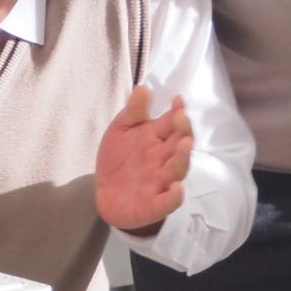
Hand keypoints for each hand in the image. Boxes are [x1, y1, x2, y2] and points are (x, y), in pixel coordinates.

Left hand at [94, 85, 192, 232]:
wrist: (106, 194)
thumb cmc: (118, 159)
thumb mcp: (121, 130)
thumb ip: (133, 111)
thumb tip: (143, 87)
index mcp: (157, 138)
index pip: (173, 123)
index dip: (178, 112)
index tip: (178, 100)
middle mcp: (164, 159)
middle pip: (180, 144)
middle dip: (183, 131)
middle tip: (181, 118)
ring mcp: (161, 181)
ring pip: (178, 169)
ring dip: (182, 158)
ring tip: (184, 145)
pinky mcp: (155, 203)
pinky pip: (168, 201)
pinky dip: (174, 196)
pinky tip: (176, 188)